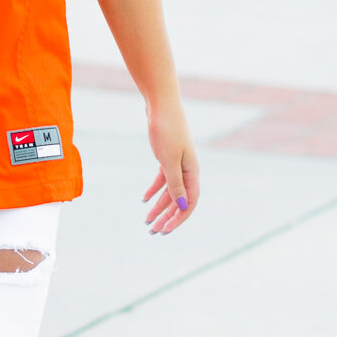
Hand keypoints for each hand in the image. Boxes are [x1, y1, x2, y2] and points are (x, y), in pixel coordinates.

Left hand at [141, 100, 199, 234]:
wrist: (161, 105)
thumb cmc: (167, 130)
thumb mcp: (169, 160)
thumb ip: (175, 184)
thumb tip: (182, 205)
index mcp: (192, 172)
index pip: (190, 202)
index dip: (179, 218)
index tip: (165, 230)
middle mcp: (188, 170)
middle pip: (179, 199)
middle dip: (167, 217)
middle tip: (153, 231)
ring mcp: (177, 163)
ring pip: (169, 191)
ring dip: (158, 207)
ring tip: (146, 221)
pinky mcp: (167, 157)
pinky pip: (162, 179)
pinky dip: (153, 190)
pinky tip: (144, 199)